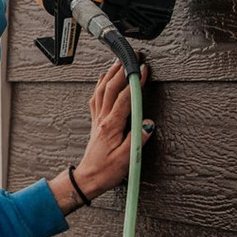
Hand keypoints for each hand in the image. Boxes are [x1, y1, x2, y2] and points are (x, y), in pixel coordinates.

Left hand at [49, 60, 154, 214]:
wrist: (88, 179)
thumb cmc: (106, 172)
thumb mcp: (126, 159)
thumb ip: (137, 140)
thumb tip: (148, 124)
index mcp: (111, 126)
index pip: (125, 98)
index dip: (134, 82)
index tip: (143, 69)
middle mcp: (102, 120)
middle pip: (110, 88)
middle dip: (121, 70)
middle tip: (132, 56)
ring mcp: (97, 120)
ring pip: (101, 91)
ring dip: (110, 74)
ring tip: (118, 61)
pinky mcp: (96, 124)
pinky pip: (96, 99)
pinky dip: (100, 86)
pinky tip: (103, 80)